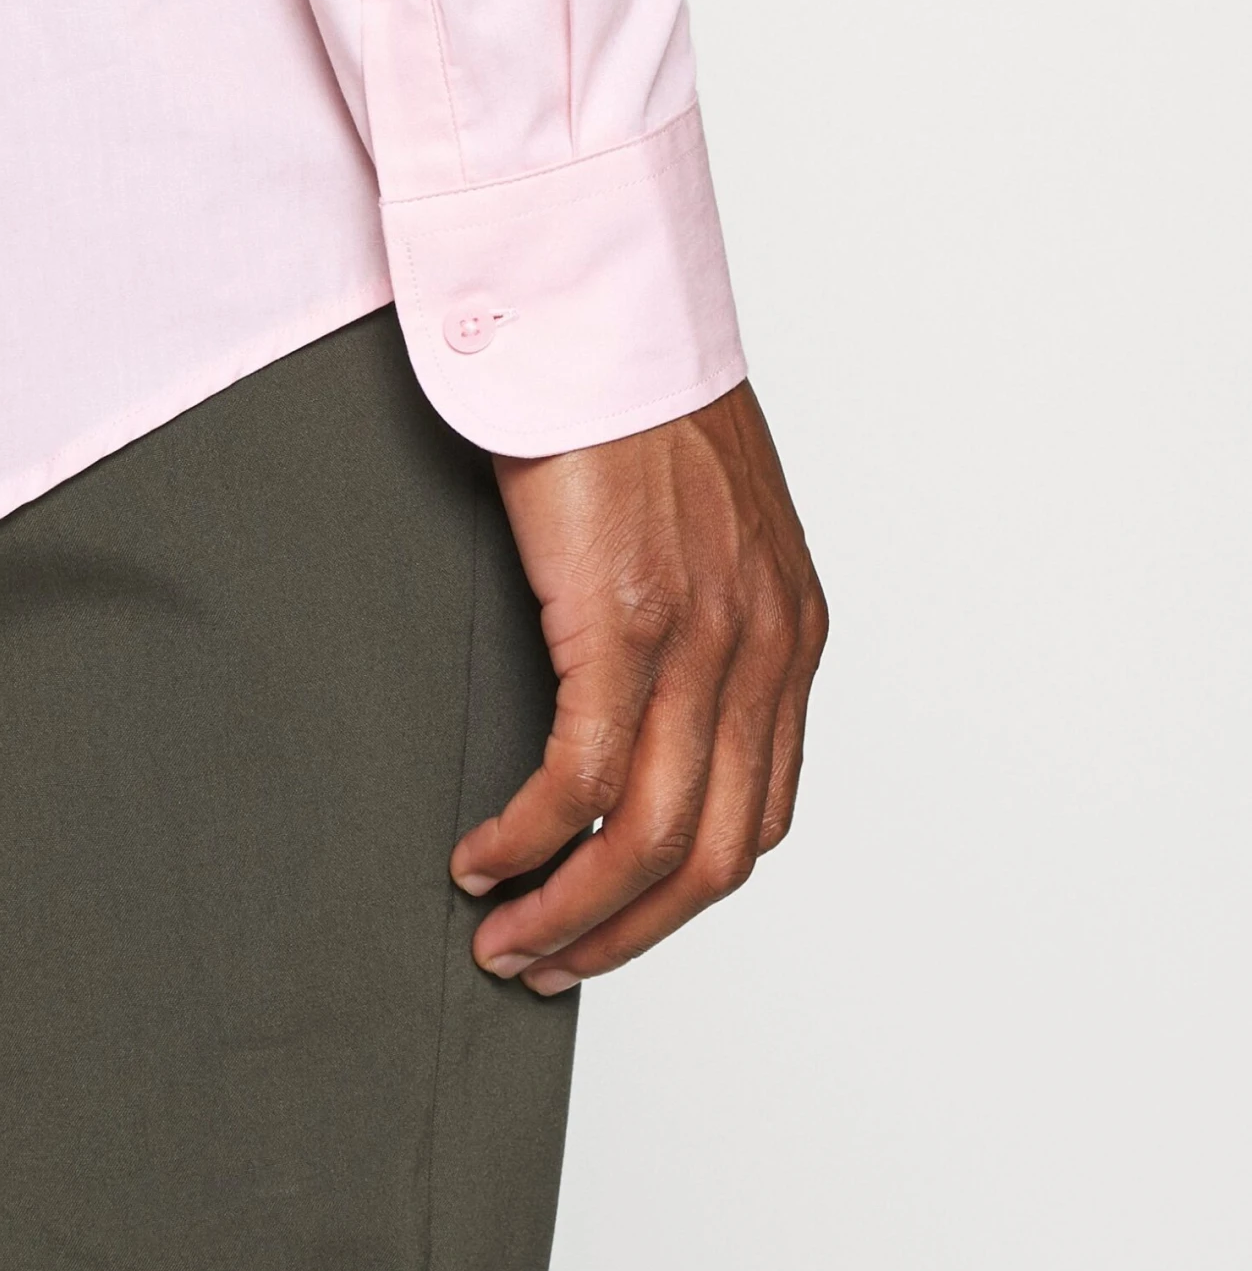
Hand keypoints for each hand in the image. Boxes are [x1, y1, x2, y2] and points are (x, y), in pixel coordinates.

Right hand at [450, 380, 826, 993]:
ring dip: (573, 915)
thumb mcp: (699, 522)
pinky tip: (480, 859)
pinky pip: (585, 783)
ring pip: (653, 843)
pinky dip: (529, 844)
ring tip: (504, 939)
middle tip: (548, 964)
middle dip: (629, 934)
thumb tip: (628, 696)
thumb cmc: (628, 399)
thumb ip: (697, 613)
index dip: (682, 894)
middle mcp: (767, 647)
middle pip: (718, 856)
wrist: (600, 306)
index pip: (760, 814)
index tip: (611, 921)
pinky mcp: (627, 620)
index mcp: (790, 631)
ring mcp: (706, 638)